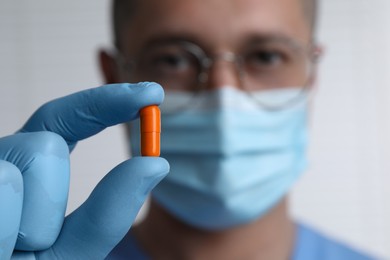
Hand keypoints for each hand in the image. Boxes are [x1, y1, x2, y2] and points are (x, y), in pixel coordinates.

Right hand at [0, 83, 168, 258]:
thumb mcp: (73, 253)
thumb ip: (109, 212)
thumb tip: (156, 164)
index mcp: (29, 173)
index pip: (65, 121)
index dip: (106, 102)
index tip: (151, 93)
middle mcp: (0, 164)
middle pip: (44, 146)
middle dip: (48, 200)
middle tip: (26, 243)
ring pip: (19, 168)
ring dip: (26, 225)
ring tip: (8, 250)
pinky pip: (1, 191)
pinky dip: (5, 233)